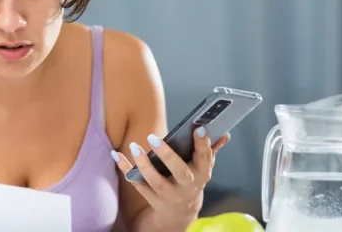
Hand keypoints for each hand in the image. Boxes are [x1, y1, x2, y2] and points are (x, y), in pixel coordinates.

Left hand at [111, 126, 229, 227]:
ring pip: (156, 181)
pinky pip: (137, 184)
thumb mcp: (203, 166)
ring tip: (134, 146)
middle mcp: (187, 185)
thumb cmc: (190, 180)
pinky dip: (126, 170)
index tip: (198, 128)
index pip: (205, 156)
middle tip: (153, 138)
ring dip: (143, 164)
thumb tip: (225, 132)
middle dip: (167, 155)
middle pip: (179, 171)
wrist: (181, 213)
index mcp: (202, 172)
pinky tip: (117, 155)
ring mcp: (170, 194)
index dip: (203, 143)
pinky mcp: (153, 199)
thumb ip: (211, 149)